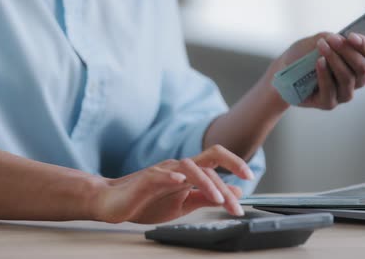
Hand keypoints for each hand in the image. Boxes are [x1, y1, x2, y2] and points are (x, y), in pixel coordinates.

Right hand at [92, 145, 254, 223]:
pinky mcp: (145, 180)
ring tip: (217, 199)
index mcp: (188, 172)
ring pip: (189, 167)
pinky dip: (170, 177)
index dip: (236, 165)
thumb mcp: (183, 203)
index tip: (250, 178)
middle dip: (228, 177)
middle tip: (237, 204)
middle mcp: (178, 167)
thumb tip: (234, 193)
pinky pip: (159, 175)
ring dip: (206, 182)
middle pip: (209, 160)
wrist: (114, 203)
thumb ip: (207, 196)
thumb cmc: (147, 201)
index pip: (217, 163)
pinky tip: (180, 182)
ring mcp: (162, 171)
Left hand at [270, 32, 364, 108]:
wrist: (282, 70)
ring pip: (348, 78)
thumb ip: (331, 39)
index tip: (351, 35)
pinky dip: (325, 74)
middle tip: (331, 40)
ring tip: (321, 47)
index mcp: (357, 63)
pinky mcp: (329, 103)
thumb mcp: (318, 41)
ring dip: (335, 60)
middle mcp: (356, 80)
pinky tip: (318, 62)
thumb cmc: (303, 55)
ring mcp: (343, 93)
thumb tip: (340, 39)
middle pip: (363, 67)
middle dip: (348, 51)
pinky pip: (331, 90)